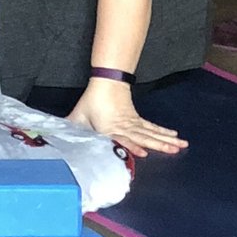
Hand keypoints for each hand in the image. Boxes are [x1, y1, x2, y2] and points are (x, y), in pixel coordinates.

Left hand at [66, 78, 186, 156]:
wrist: (106, 83)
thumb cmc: (92, 102)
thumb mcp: (78, 116)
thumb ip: (70, 128)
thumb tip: (55, 137)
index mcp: (110, 128)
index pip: (123, 138)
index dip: (133, 146)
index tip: (143, 153)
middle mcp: (125, 126)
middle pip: (144, 136)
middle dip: (159, 144)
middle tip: (173, 150)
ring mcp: (133, 123)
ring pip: (152, 132)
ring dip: (167, 139)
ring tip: (181, 145)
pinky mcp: (137, 120)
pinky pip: (152, 127)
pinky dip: (163, 132)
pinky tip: (174, 136)